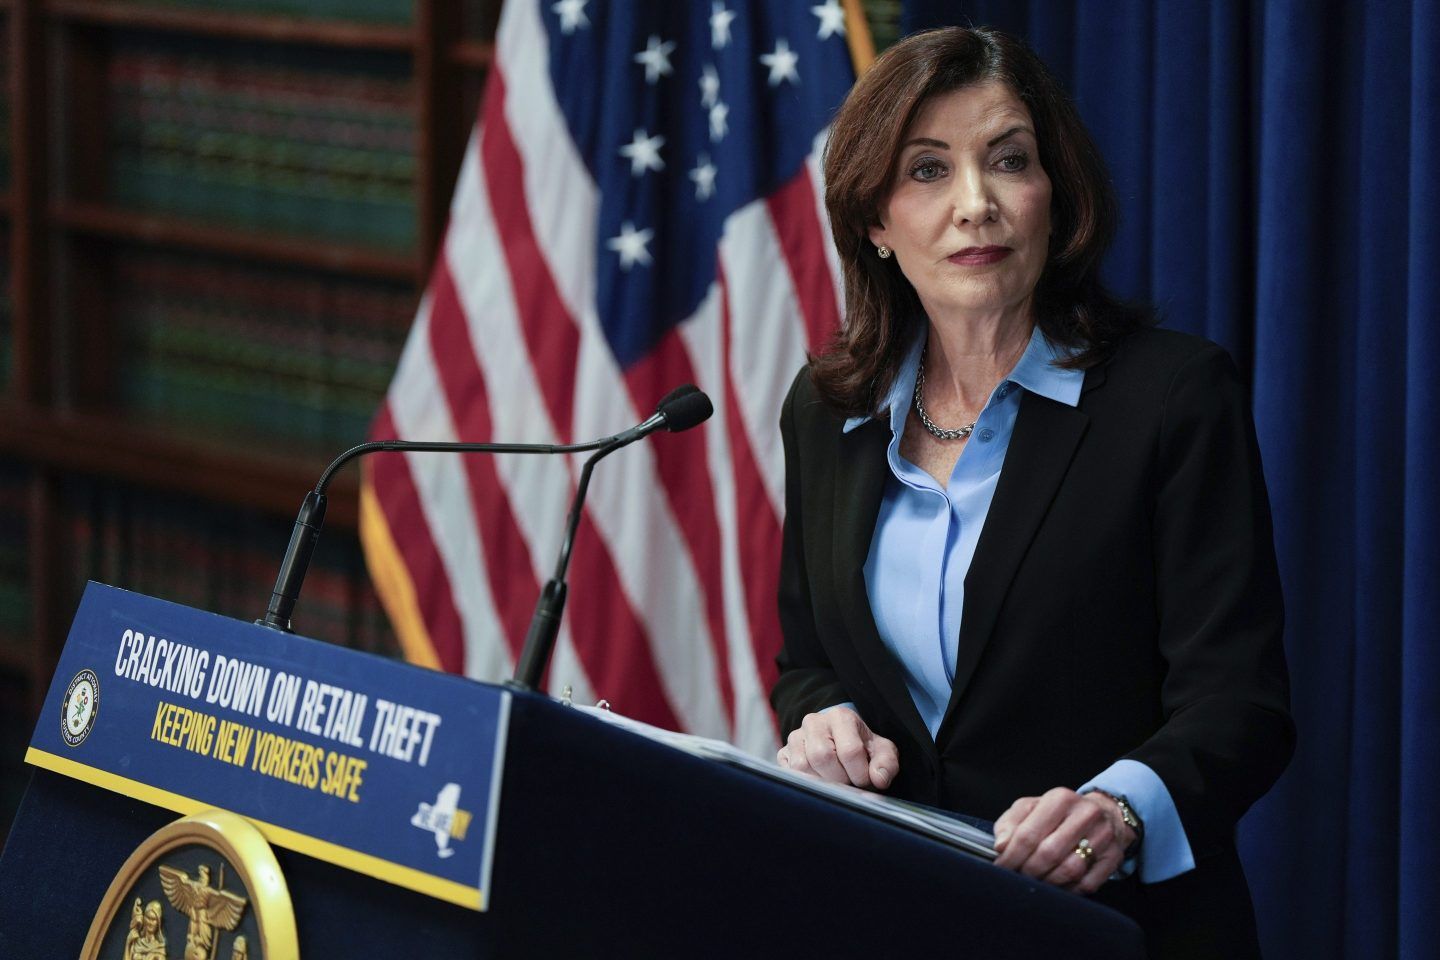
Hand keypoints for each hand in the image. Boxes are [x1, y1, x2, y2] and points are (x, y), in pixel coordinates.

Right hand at [776, 707, 898, 789]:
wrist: (840, 739)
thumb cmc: (862, 746)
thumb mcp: (881, 750)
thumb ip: (886, 763)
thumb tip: (878, 779)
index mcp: (841, 716)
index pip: (850, 751)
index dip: (860, 774)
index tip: (865, 780)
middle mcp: (814, 722)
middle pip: (822, 757)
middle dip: (840, 779)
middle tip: (849, 783)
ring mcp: (796, 736)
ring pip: (802, 766)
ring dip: (822, 782)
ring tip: (834, 781)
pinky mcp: (783, 752)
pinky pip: (789, 772)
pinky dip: (805, 782)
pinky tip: (819, 780)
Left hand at [992, 788, 1134, 894]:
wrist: (1106, 813)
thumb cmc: (1062, 813)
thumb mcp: (1032, 807)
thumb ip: (1011, 823)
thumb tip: (1001, 846)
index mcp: (1060, 799)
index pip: (1029, 834)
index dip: (1011, 856)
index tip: (1001, 867)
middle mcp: (1085, 815)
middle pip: (1049, 853)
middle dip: (1028, 870)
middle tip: (1017, 877)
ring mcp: (1103, 836)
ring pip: (1069, 870)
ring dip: (1047, 882)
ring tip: (1035, 881)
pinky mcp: (1113, 857)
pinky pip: (1087, 883)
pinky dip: (1068, 890)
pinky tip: (1057, 886)